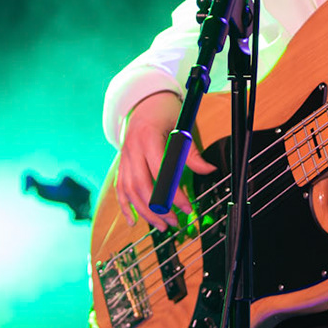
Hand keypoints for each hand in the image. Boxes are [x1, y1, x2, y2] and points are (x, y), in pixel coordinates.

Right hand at [114, 91, 212, 231]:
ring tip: (161, 225)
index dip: (173, 192)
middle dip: (157, 208)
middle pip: (141, 185)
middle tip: (173, 222)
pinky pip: (119, 188)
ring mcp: (124, 158)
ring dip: (144, 211)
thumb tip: (209, 170)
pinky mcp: (121, 164)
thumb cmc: (164, 113)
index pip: (161, 171)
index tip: (186, 207)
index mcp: (149, 138)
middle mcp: (133, 150)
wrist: (144, 102)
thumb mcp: (181, 126)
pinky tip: (132, 221)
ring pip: (129, 191)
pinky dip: (125, 206)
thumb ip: (191, 152)